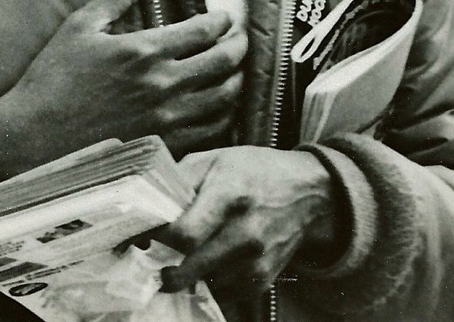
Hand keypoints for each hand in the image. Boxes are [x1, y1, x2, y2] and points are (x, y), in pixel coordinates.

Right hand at [0, 0, 246, 183]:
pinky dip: (224, 115)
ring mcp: (168, 120)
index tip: (225, 17)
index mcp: (145, 50)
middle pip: (225, 62)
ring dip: (237, 80)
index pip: (205, 30)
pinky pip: (212, 131)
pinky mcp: (166, 148)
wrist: (32, 140)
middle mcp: (164, 85)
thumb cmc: (52, 79)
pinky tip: (219, 105)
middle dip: (239, 46)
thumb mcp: (82, 26)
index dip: (223, 20)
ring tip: (234, 70)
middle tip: (239, 39)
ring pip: (226, 98)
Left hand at [159, 147, 339, 297]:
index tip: (147, 236)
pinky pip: (223, 294)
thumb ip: (179, 180)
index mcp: (229, 194)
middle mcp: (245, 232)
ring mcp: (256, 261)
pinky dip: (209, 283)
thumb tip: (149, 207)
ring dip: (187, 276)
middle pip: (190, 267)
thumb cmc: (254, 170)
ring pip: (204, 284)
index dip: (158, 239)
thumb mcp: (215, 159)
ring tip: (182, 259)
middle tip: (155, 259)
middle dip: (165, 268)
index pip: (185, 233)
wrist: (307, 192)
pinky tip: (208, 264)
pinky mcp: (263, 280)